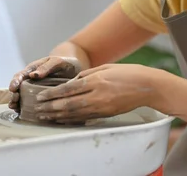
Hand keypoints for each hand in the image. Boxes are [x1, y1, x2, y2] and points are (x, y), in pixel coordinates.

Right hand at [8, 56, 81, 111]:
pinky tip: (23, 114)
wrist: (73, 70)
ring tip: (15, 108)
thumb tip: (33, 75)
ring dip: (16, 103)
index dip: (14, 82)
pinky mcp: (40, 98)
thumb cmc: (64, 63)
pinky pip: (30, 104)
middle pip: (17, 88)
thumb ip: (46, 67)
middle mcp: (30, 80)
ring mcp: (34, 90)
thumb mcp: (57, 62)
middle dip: (13, 95)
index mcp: (32, 70)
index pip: (20, 76)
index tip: (13, 88)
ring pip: (21, 97)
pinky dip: (25, 109)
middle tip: (13, 101)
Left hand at [33, 64, 167, 122]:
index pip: (68, 89)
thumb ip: (88, 74)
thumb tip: (73, 81)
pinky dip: (71, 119)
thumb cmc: (128, 73)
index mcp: (96, 80)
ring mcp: (102, 106)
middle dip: (51, 107)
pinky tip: (62, 120)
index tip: (41, 97)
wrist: (148, 86)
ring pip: (75, 113)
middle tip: (38, 109)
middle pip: (68, 103)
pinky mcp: (106, 113)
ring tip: (45, 116)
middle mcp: (97, 94)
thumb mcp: (107, 67)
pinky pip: (85, 117)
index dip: (53, 94)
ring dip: (58, 115)